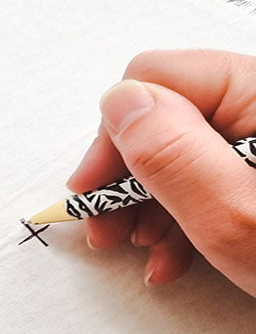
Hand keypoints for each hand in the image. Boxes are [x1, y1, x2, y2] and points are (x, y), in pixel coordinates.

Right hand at [68, 50, 255, 295]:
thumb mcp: (242, 222)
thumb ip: (176, 156)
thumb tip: (121, 104)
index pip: (157, 80)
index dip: (114, 138)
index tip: (93, 193)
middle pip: (166, 115)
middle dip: (127, 176)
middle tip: (107, 231)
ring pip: (183, 149)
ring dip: (151, 202)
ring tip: (143, 251)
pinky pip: (211, 174)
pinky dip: (184, 214)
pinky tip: (174, 253)